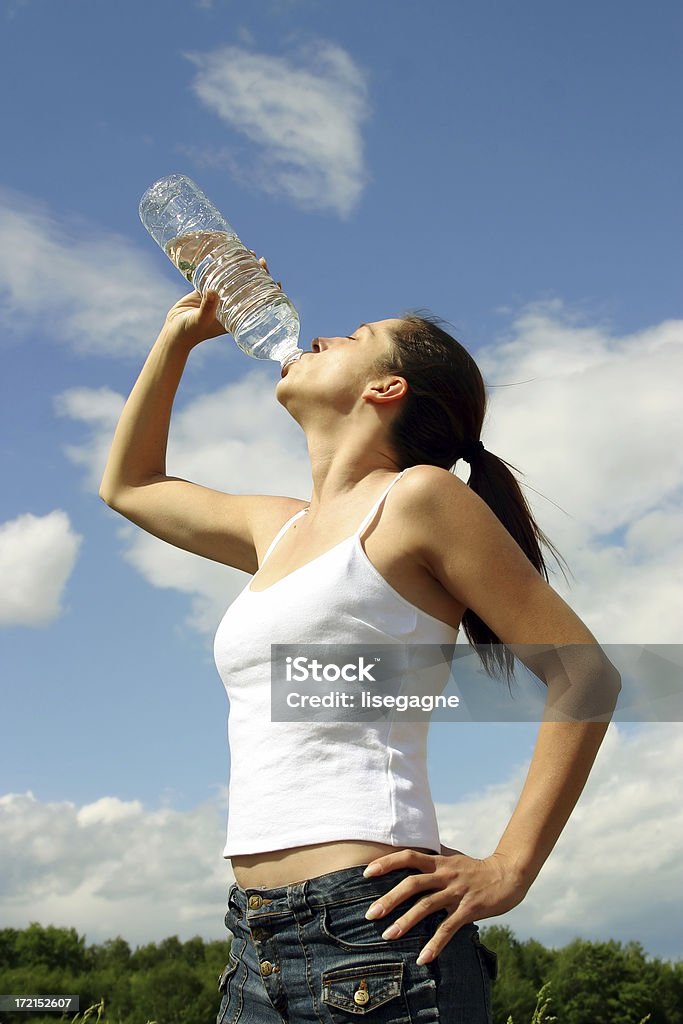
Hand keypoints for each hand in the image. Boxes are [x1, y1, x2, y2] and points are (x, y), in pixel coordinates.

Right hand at [162, 256, 280, 347]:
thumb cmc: (189, 331)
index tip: (277, 282)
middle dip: (258, 275)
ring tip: (250, 254)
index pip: (258, 303)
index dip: (269, 293)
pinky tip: (229, 255)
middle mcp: (230, 307)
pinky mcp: (206, 290)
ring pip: (236, 280)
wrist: (174, 331)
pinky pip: (219, 276)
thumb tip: (213, 291)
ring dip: (243, 268)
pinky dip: (225, 266)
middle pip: (249, 288)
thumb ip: (207, 307)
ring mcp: (219, 298)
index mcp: (236, 317)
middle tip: (262, 261)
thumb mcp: (200, 320)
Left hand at [362, 846, 529, 963]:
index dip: (387, 863)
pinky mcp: (469, 909)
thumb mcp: (453, 857)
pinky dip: (435, 944)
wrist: (508, 874)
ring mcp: (457, 892)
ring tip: (388, 936)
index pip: (408, 856)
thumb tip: (417, 847)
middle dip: (389, 899)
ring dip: (406, 922)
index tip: (366, 874)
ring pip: (427, 906)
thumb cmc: (476, 868)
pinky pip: (448, 928)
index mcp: (439, 861)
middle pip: (412, 884)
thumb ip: (435, 853)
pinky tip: (423, 958)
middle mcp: (445, 874)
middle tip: (370, 915)